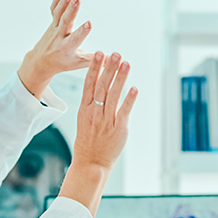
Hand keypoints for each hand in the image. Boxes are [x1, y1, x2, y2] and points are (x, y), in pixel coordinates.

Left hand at [17, 0, 92, 99]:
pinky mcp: (53, 23)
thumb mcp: (79, 63)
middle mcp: (60, 37)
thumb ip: (95, 59)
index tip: (89, 23)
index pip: (76, 39)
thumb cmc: (64, 62)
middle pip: (66, 22)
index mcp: (68, 48)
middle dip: (72, 10)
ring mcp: (55, 29)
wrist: (42, 62)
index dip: (82, 31)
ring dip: (64, 3)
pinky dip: (56, 1)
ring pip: (59, 15)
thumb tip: (115, 59)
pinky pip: (53, 11)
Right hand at [74, 51, 136, 170]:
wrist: (90, 164)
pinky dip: (130, 99)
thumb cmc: (87, 145)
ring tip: (125, 63)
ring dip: (120, 78)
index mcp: (84, 111)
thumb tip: (100, 90)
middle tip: (115, 53)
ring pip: (114, 95)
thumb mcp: (83, 122)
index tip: (99, 54)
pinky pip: (124, 111)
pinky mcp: (118, 129)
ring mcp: (106, 121)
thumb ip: (92, 106)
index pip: (89, 84)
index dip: (94, 68)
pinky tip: (134, 88)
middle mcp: (95, 113)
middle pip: (102, 86)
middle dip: (109, 68)